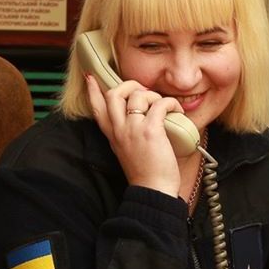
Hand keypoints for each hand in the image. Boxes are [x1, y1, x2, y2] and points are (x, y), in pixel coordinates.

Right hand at [85, 74, 184, 196]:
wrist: (153, 190)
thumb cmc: (146, 174)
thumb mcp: (126, 151)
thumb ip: (126, 134)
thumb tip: (139, 116)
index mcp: (113, 135)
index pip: (96, 108)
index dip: (93, 90)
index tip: (91, 78)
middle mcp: (119, 130)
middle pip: (113, 93)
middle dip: (128, 84)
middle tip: (143, 90)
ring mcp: (133, 129)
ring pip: (138, 95)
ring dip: (154, 95)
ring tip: (164, 106)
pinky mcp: (150, 131)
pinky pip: (160, 104)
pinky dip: (171, 103)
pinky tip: (176, 111)